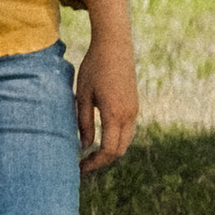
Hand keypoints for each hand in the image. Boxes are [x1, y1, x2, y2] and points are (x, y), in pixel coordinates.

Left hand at [71, 0, 139, 173]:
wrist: (115, 45)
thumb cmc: (94, 67)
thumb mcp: (83, 96)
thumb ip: (83, 123)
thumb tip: (85, 146)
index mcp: (115, 114)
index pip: (108, 150)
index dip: (94, 163)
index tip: (80, 169)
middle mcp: (129, 115)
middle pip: (120, 150)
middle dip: (102, 161)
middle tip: (83, 165)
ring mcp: (134, 109)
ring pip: (126, 141)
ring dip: (110, 151)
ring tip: (90, 154)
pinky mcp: (134, 104)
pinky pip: (127, 130)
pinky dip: (116, 139)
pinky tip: (100, 138)